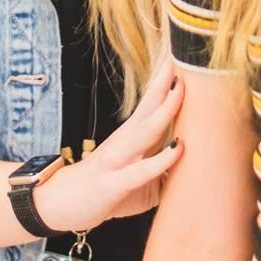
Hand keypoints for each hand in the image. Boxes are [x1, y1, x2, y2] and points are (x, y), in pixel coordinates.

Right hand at [35, 60, 185, 234]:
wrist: (59, 204)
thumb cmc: (107, 189)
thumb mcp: (142, 178)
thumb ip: (167, 168)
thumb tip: (200, 165)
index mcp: (133, 136)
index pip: (153, 102)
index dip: (169, 80)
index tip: (187, 56)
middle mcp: (125, 141)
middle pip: (150, 105)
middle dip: (168, 81)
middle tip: (187, 56)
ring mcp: (118, 160)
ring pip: (145, 130)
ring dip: (165, 110)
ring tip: (182, 89)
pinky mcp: (114, 184)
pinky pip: (140, 170)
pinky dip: (161, 159)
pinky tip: (178, 148)